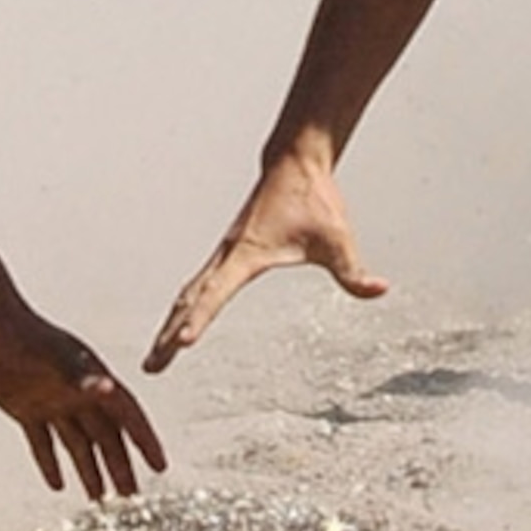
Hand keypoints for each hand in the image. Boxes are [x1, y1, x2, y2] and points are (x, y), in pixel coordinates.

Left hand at [0, 303, 167, 498]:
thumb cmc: (23, 336)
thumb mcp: (54, 358)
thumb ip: (81, 376)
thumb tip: (107, 389)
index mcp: (93, 380)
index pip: (127, 417)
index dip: (145, 442)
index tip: (160, 467)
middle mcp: (77, 394)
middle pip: (105, 436)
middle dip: (120, 466)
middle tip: (131, 497)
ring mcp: (52, 402)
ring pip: (78, 443)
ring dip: (89, 469)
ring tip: (99, 499)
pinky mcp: (25, 409)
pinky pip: (43, 443)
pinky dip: (50, 463)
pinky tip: (57, 485)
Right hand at [144, 148, 389, 372]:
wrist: (295, 163)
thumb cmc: (314, 199)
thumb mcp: (338, 239)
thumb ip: (354, 272)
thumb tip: (379, 289)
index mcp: (247, 254)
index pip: (217, 293)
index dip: (199, 319)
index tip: (181, 342)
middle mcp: (227, 255)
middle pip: (188, 300)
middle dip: (167, 335)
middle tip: (151, 367)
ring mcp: (223, 253)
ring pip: (187, 294)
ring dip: (169, 324)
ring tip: (155, 357)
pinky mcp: (228, 253)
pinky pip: (197, 286)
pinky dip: (183, 307)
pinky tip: (177, 322)